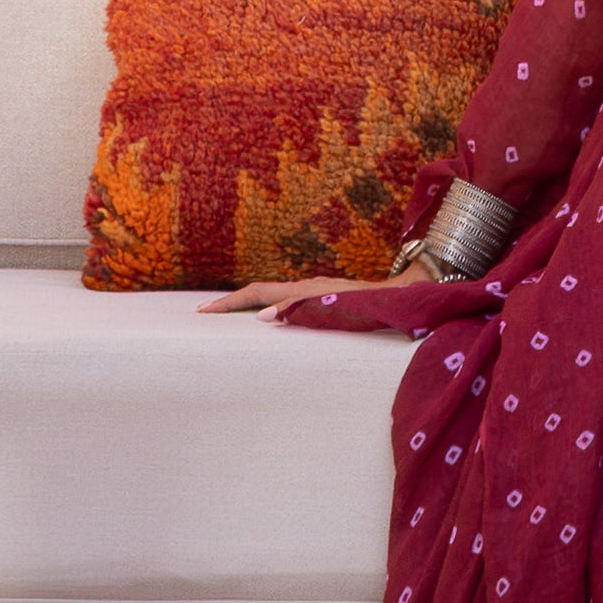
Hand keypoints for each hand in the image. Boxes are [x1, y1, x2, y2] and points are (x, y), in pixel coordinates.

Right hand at [207, 277, 374, 319]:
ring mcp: (313, 289)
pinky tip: (264, 316)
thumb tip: (265, 316)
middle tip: (202, 312)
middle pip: (259, 291)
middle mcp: (304, 286)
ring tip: (224, 313)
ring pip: (271, 294)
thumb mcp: (333, 309)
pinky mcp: (321, 295)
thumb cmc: (370, 306)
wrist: (400, 295)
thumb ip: (298, 311)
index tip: (205, 312)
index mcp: (302, 290)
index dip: (229, 303)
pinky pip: (284, 299)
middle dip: (229, 301)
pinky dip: (265, 305)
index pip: (256, 294)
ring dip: (246, 302)